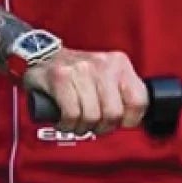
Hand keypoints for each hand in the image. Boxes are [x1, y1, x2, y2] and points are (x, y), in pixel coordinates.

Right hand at [24, 48, 147, 135]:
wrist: (42, 55)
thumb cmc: (76, 73)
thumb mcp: (106, 76)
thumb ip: (122, 94)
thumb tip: (133, 120)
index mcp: (118, 64)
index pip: (138, 101)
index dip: (128, 120)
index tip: (118, 122)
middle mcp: (102, 64)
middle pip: (114, 114)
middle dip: (102, 127)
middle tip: (93, 125)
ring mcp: (80, 70)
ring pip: (92, 116)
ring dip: (82, 127)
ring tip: (76, 123)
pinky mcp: (60, 78)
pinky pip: (71, 114)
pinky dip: (67, 124)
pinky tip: (64, 121)